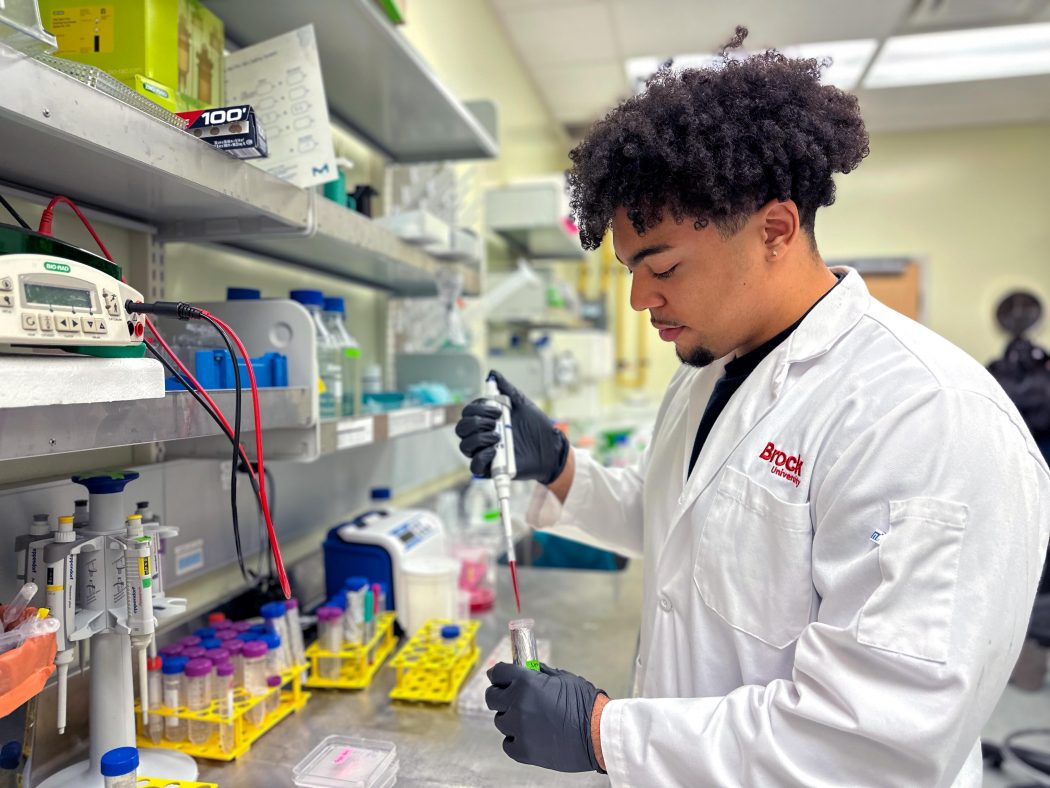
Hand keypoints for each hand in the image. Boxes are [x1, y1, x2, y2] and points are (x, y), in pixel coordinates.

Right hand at [455, 370, 568, 484]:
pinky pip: (475, 466)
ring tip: (498, 436)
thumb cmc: (536, 426)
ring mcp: (485, 452)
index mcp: (486, 420)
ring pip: (465, 446)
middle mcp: (481, 436)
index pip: (467, 413)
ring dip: (479, 438)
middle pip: (462, 428)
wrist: (550, 447)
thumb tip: (493, 374)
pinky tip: (495, 450)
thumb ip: (506, 389)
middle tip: (496, 421)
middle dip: (476, 422)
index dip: (477, 408)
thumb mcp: (521, 404)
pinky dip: (481, 457)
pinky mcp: (491, 468)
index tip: (498, 409)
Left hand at [486, 662, 604, 772]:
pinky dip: (515, 739)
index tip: (499, 676)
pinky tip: (528, 735)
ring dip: (510, 717)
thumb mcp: (563, 678)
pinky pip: (508, 743)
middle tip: (510, 697)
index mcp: (525, 683)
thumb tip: (527, 669)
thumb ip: (540, 674)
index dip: (498, 673)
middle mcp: (517, 705)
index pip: (497, 673)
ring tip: (528, 719)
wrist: (599, 734)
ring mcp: (518, 729)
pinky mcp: (523, 751)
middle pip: (492, 698)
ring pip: (500, 721)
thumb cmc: (586, 704)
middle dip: (499, 695)